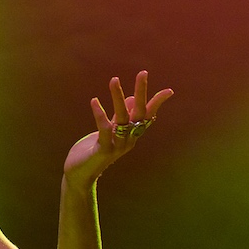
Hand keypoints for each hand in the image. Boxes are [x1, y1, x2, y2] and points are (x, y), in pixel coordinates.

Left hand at [63, 71, 173, 186]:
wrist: (79, 175)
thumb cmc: (93, 151)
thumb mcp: (109, 131)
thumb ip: (121, 117)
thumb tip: (132, 99)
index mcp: (131, 134)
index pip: (148, 116)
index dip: (157, 103)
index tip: (169, 90)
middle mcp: (128, 139)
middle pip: (139, 113)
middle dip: (142, 92)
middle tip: (143, 73)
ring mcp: (117, 145)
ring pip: (122, 118)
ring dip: (119, 98)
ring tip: (114, 79)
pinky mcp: (103, 149)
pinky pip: (104, 129)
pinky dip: (100, 114)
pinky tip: (94, 101)